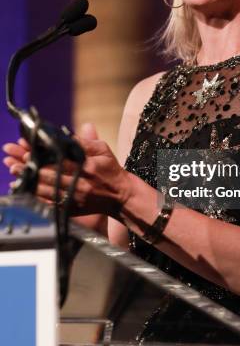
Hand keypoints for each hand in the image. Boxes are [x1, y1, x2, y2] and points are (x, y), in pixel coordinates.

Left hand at [3, 123, 134, 217]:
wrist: (120, 196)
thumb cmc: (111, 170)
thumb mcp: (103, 150)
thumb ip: (85, 142)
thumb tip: (66, 136)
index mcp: (86, 167)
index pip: (59, 160)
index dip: (41, 157)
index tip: (26, 151)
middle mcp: (79, 184)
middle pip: (48, 175)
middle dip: (30, 168)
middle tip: (14, 160)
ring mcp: (74, 199)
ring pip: (45, 190)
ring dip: (29, 181)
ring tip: (15, 172)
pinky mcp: (71, 209)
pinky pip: (49, 204)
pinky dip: (36, 197)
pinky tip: (27, 190)